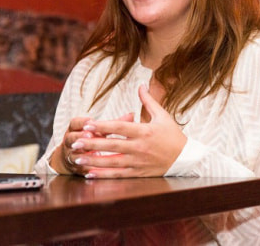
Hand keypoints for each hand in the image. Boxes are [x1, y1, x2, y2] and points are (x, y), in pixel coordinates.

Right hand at [50, 113, 132, 174]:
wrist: (76, 154)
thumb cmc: (94, 137)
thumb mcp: (101, 128)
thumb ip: (115, 123)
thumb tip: (132, 115)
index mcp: (76, 128)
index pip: (76, 122)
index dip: (82, 122)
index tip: (90, 121)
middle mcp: (71, 140)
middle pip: (72, 137)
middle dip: (81, 136)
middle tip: (90, 135)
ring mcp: (71, 154)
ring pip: (73, 154)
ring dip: (82, 154)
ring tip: (93, 153)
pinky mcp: (75, 167)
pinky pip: (78, 168)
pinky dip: (86, 169)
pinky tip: (94, 170)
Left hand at [72, 84, 186, 177]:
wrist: (185, 159)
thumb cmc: (173, 135)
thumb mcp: (162, 115)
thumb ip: (148, 100)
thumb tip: (141, 84)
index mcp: (145, 131)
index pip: (120, 128)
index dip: (103, 126)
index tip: (88, 124)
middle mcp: (140, 147)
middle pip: (112, 146)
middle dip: (92, 144)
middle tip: (74, 142)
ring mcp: (138, 162)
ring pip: (112, 162)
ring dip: (93, 161)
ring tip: (77, 158)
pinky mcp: (139, 173)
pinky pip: (118, 175)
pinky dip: (103, 175)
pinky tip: (89, 174)